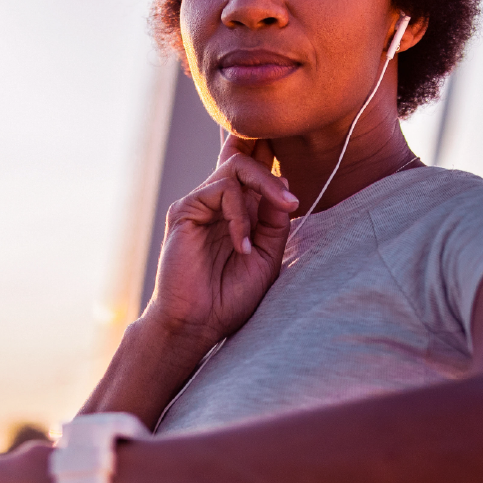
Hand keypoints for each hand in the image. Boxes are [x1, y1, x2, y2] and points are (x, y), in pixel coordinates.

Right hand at [146, 134, 298, 344]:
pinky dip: (237, 215)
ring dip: (263, 188)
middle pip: (245, 158)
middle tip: (292, 202)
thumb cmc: (230, 297)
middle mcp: (219, 202)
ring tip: (275, 219)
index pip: (255, 170)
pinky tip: (241, 245)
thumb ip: (274, 223)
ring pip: (235, 167)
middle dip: (272, 172)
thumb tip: (286, 186)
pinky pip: (219, 190)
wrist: (198, 324)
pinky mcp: (185, 211)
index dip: (274, 162)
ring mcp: (201, 204)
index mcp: (240, 211)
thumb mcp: (266, 257)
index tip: (297, 187)